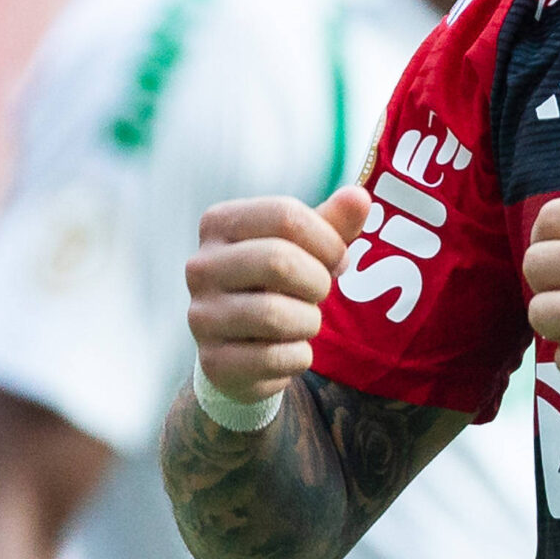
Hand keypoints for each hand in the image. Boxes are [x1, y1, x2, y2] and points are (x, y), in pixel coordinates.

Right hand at [186, 186, 365, 403]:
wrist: (242, 347)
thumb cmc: (277, 282)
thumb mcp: (305, 246)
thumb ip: (333, 222)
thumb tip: (360, 196)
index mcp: (218, 223)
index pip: (284, 214)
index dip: (326, 239)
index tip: (337, 258)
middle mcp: (200, 267)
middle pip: (278, 260)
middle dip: (317, 280)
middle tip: (321, 291)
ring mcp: (201, 316)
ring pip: (273, 314)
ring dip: (309, 321)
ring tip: (305, 321)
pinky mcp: (213, 361)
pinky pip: (273, 358)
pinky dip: (298, 356)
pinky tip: (291, 349)